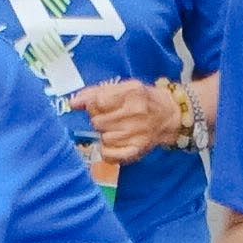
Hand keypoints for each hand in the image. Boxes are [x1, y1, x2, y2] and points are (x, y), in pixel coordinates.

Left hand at [69, 77, 191, 183]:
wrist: (170, 116)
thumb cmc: (142, 100)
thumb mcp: (123, 88)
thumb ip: (95, 92)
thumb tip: (73, 103)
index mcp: (132, 93)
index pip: (97, 102)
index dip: (94, 105)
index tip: (101, 106)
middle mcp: (136, 113)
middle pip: (97, 122)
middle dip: (99, 120)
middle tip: (111, 119)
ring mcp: (137, 133)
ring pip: (103, 138)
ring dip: (106, 134)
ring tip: (118, 129)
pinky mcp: (137, 150)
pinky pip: (108, 155)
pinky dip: (108, 151)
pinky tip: (116, 144)